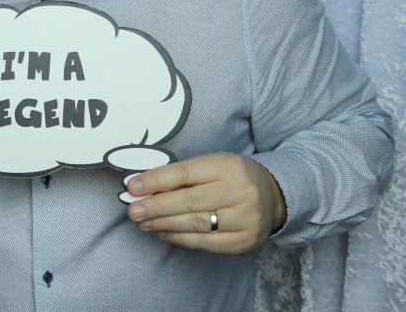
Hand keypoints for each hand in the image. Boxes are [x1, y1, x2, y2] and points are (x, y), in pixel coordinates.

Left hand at [126, 152, 286, 254]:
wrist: (274, 196)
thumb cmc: (232, 176)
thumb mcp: (212, 164)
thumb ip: (180, 174)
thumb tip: (141, 186)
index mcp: (228, 166)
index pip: (184, 173)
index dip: (155, 181)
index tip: (132, 187)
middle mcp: (240, 192)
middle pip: (188, 201)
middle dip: (155, 207)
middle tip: (132, 210)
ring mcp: (245, 219)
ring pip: (194, 224)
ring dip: (162, 224)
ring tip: (142, 222)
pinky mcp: (244, 242)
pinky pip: (204, 242)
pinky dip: (179, 238)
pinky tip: (162, 232)